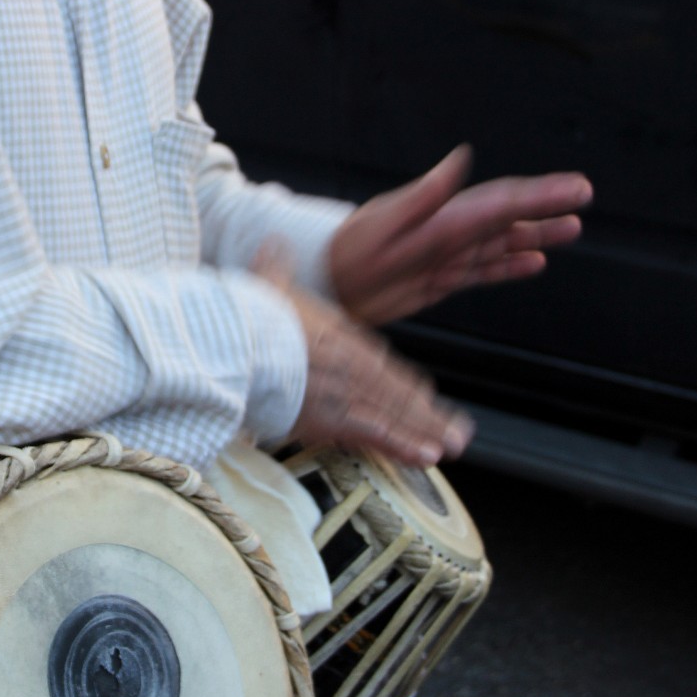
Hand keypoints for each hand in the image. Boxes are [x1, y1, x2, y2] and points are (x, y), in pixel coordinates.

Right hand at [256, 252, 473, 467]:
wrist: (242, 345)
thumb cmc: (254, 318)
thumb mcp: (268, 285)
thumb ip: (276, 266)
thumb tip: (274, 241)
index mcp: (340, 335)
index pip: (379, 362)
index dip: (402, 381)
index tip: (422, 392)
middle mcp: (353, 364)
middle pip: (398, 391)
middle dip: (427, 412)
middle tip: (454, 429)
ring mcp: (348, 393)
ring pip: (396, 414)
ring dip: (426, 431)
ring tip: (450, 445)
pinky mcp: (335, 420)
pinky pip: (378, 435)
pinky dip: (404, 445)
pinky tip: (427, 455)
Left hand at [328, 146, 591, 326]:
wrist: (325, 278)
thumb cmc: (349, 250)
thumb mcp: (385, 222)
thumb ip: (425, 195)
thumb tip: (461, 158)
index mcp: (447, 217)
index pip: (504, 202)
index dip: (543, 195)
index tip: (576, 187)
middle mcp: (452, 231)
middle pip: (510, 217)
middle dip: (548, 207)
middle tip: (584, 195)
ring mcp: (448, 255)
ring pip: (503, 244)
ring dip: (537, 236)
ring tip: (571, 228)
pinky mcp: (439, 278)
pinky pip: (483, 271)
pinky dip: (510, 267)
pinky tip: (533, 263)